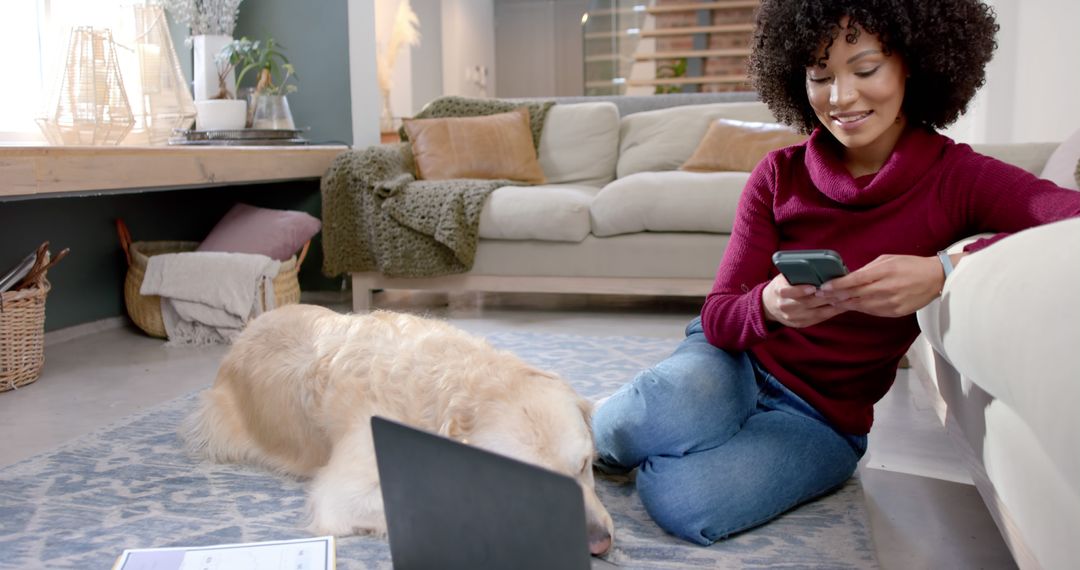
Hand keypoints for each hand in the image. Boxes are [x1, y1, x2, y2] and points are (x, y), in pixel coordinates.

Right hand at [762, 273, 844, 327]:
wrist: (769, 305)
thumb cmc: (782, 285)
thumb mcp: (784, 277)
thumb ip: (797, 273)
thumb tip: (818, 266)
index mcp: (779, 291)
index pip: (788, 291)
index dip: (802, 290)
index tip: (815, 286)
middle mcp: (785, 306)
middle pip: (808, 302)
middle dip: (826, 297)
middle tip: (842, 290)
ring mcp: (793, 317)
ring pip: (817, 312)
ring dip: (833, 305)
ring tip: (846, 298)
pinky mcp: (801, 324)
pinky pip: (819, 319)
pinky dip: (831, 312)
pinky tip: (842, 306)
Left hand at [817, 254, 946, 317]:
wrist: (935, 278)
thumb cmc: (909, 265)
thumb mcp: (887, 260)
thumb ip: (867, 269)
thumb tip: (849, 276)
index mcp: (884, 272)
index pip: (855, 280)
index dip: (837, 285)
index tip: (824, 287)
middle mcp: (887, 288)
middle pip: (855, 295)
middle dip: (836, 296)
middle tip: (822, 296)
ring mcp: (891, 302)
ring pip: (861, 306)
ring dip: (845, 304)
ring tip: (832, 302)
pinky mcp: (895, 312)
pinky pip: (873, 312)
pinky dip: (860, 308)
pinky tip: (851, 305)